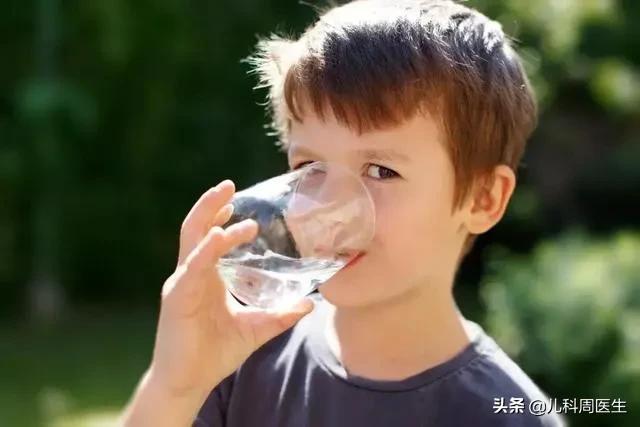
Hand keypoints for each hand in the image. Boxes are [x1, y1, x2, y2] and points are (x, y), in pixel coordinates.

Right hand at [150, 179, 314, 396]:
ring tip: (226, 202)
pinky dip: (204, 252)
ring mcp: (182, 285)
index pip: (209, 237)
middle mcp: (191, 275)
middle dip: (209, 205)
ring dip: (208, 219)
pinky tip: (217, 237)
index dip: (219, 216)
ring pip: (193, 242)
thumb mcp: (256, 329)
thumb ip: (281, 314)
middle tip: (228, 184)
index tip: (237, 198)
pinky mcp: (177, 300)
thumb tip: (310, 303)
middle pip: (196, 229)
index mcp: (206, 277)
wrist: (189, 382)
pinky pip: (191, 270)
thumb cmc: (215, 353)